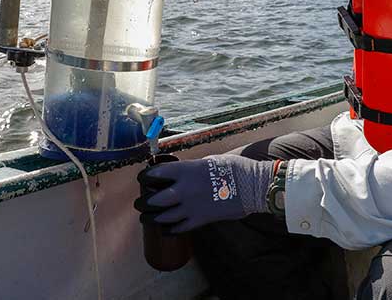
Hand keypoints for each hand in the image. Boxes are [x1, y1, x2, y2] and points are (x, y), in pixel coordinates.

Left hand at [135, 155, 274, 232]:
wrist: (252, 186)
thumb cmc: (234, 169)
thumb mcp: (209, 162)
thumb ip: (192, 168)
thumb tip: (182, 173)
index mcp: (186, 171)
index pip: (156, 174)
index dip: (145, 177)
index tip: (142, 178)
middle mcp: (184, 190)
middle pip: (154, 199)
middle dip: (143, 202)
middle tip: (139, 202)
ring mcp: (191, 207)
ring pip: (163, 217)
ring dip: (151, 218)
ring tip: (146, 218)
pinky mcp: (200, 220)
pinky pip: (179, 228)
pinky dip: (169, 229)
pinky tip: (164, 229)